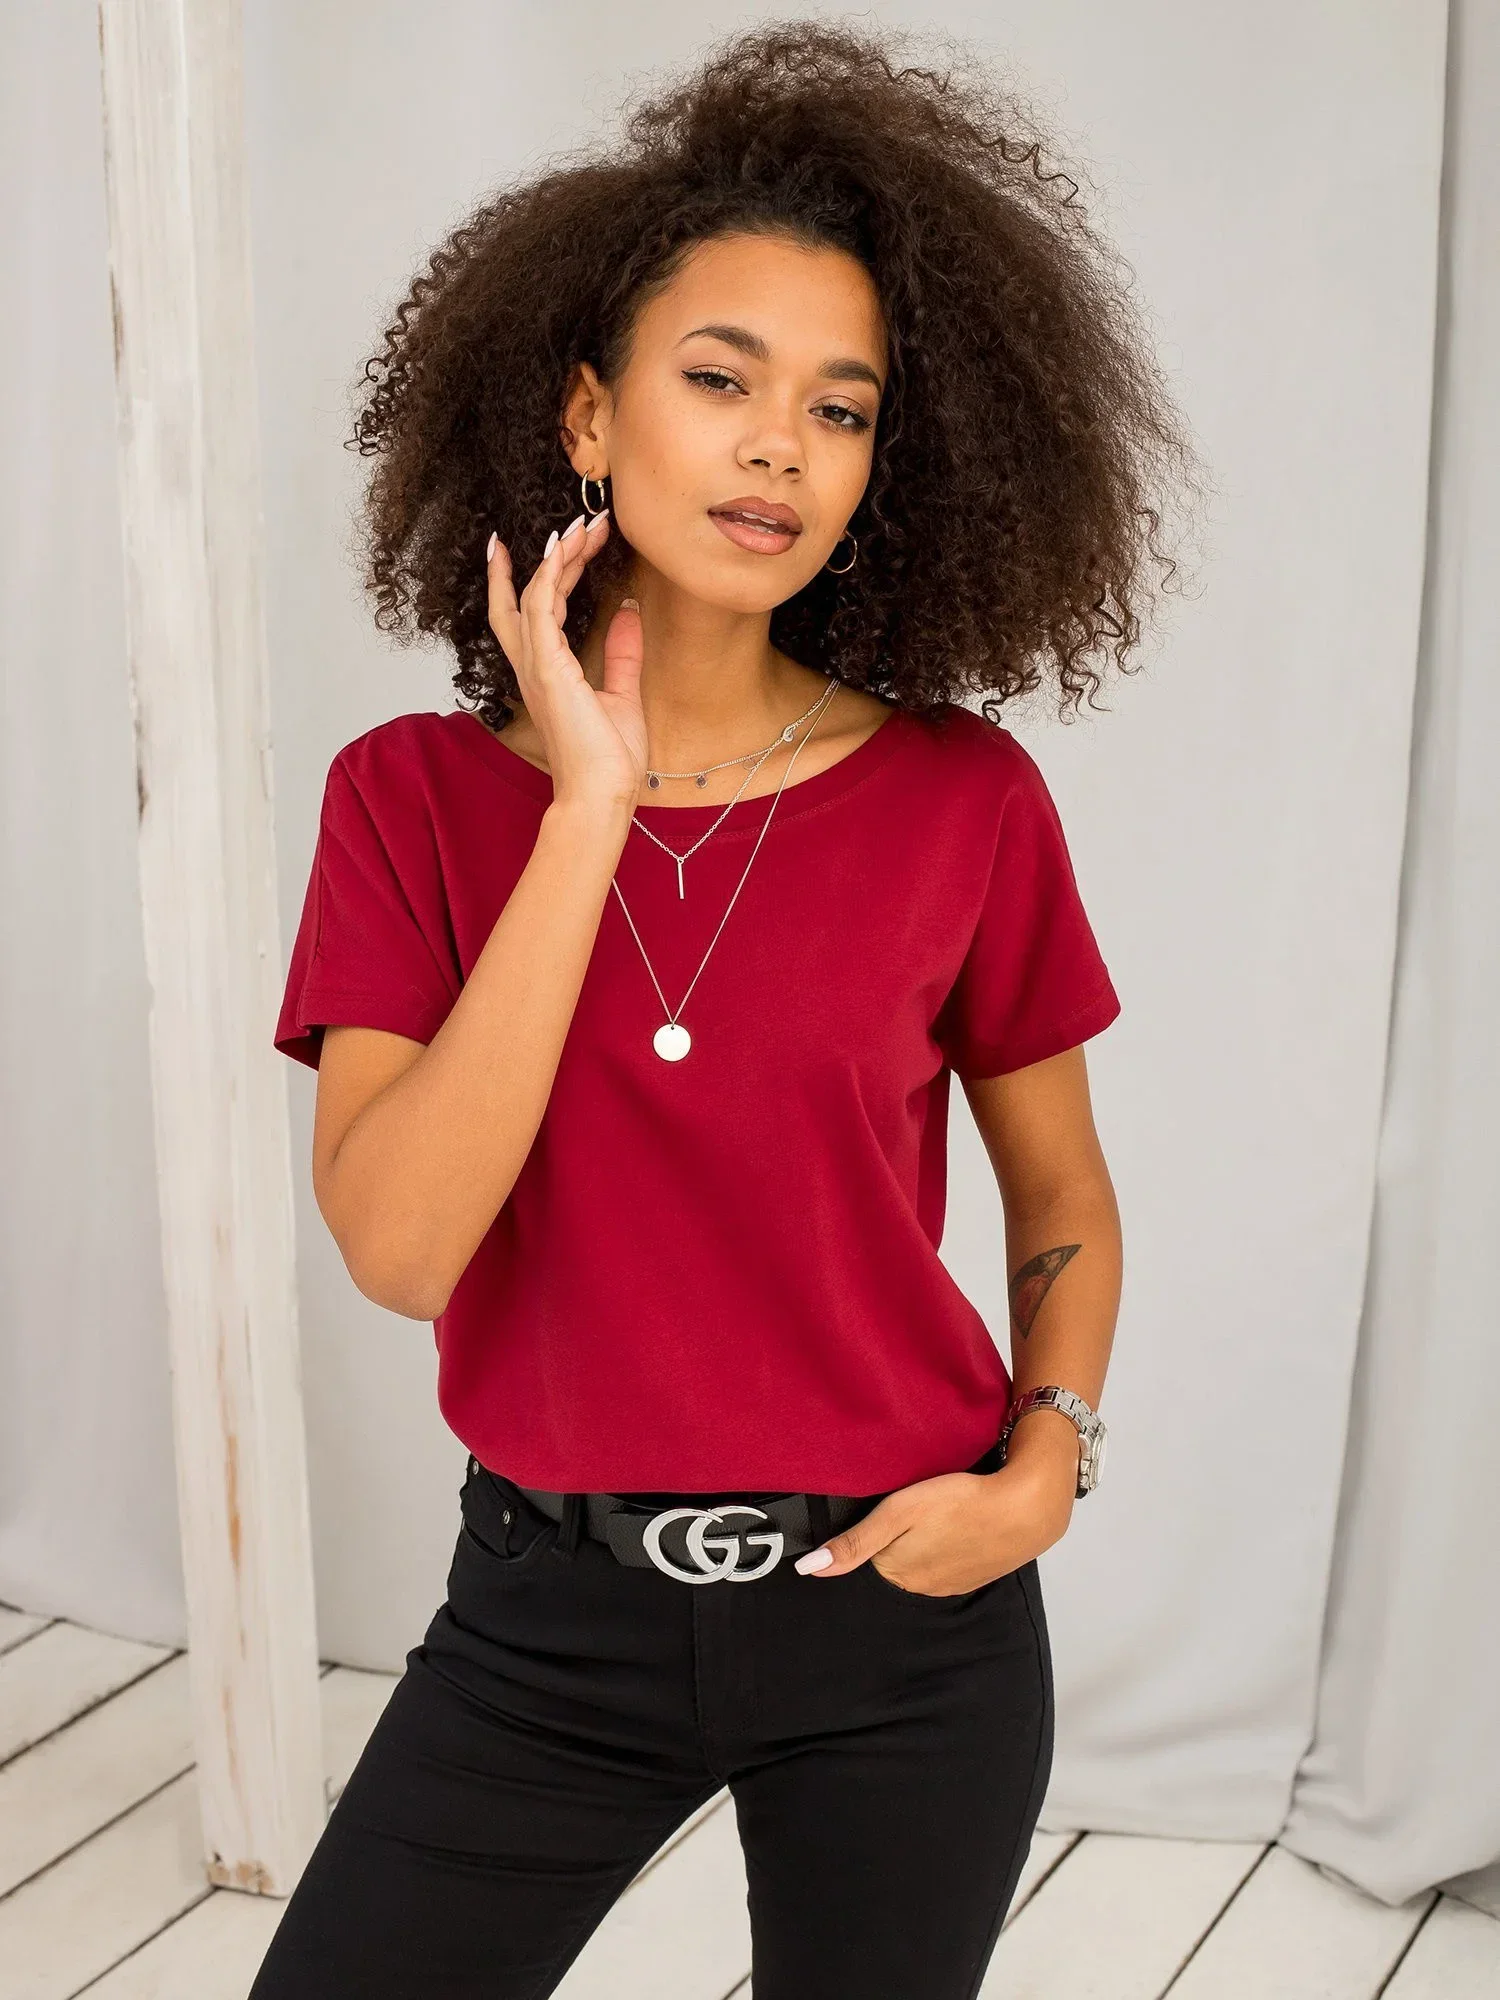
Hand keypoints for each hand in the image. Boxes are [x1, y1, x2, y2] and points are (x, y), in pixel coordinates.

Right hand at [485, 512, 646, 813]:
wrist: (602, 794)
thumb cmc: (608, 760)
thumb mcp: (623, 695)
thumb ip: (622, 653)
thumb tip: (629, 611)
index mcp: (548, 674)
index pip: (532, 613)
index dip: (537, 575)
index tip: (555, 541)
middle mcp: (534, 666)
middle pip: (526, 596)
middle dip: (549, 557)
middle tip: (578, 523)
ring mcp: (536, 666)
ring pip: (534, 593)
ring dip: (556, 556)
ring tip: (580, 526)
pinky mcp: (547, 668)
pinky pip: (540, 607)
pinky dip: (548, 574)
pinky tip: (564, 549)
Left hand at [793, 1459, 1075, 1595]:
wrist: (1025, 1508)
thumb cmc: (960, 1502)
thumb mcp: (899, 1512)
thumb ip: (854, 1542)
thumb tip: (808, 1570)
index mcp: (897, 1572)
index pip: (867, 1551)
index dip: (874, 1525)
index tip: (889, 1505)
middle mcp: (920, 1588)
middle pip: (893, 1558)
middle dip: (897, 1536)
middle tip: (916, 1505)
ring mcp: (950, 1586)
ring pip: (921, 1560)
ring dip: (924, 1540)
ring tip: (937, 1512)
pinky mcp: (974, 1576)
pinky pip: (947, 1562)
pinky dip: (947, 1545)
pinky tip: (956, 1524)